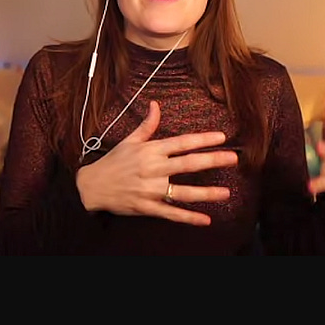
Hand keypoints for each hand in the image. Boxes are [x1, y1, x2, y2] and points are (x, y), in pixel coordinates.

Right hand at [75, 101, 234, 225]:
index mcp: (151, 151)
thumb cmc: (113, 162)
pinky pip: (171, 213)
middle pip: (187, 164)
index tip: (222, 137)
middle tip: (233, 159)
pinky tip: (206, 219)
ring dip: (205, 193)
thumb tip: (155, 104)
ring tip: (226, 193)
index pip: (182, 143)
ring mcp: (150, 190)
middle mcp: (153, 169)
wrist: (91, 187)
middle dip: (212, 161)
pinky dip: (188, 217)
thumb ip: (147, 125)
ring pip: (182, 192)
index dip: (202, 140)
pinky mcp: (147, 207)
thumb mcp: (129, 140)